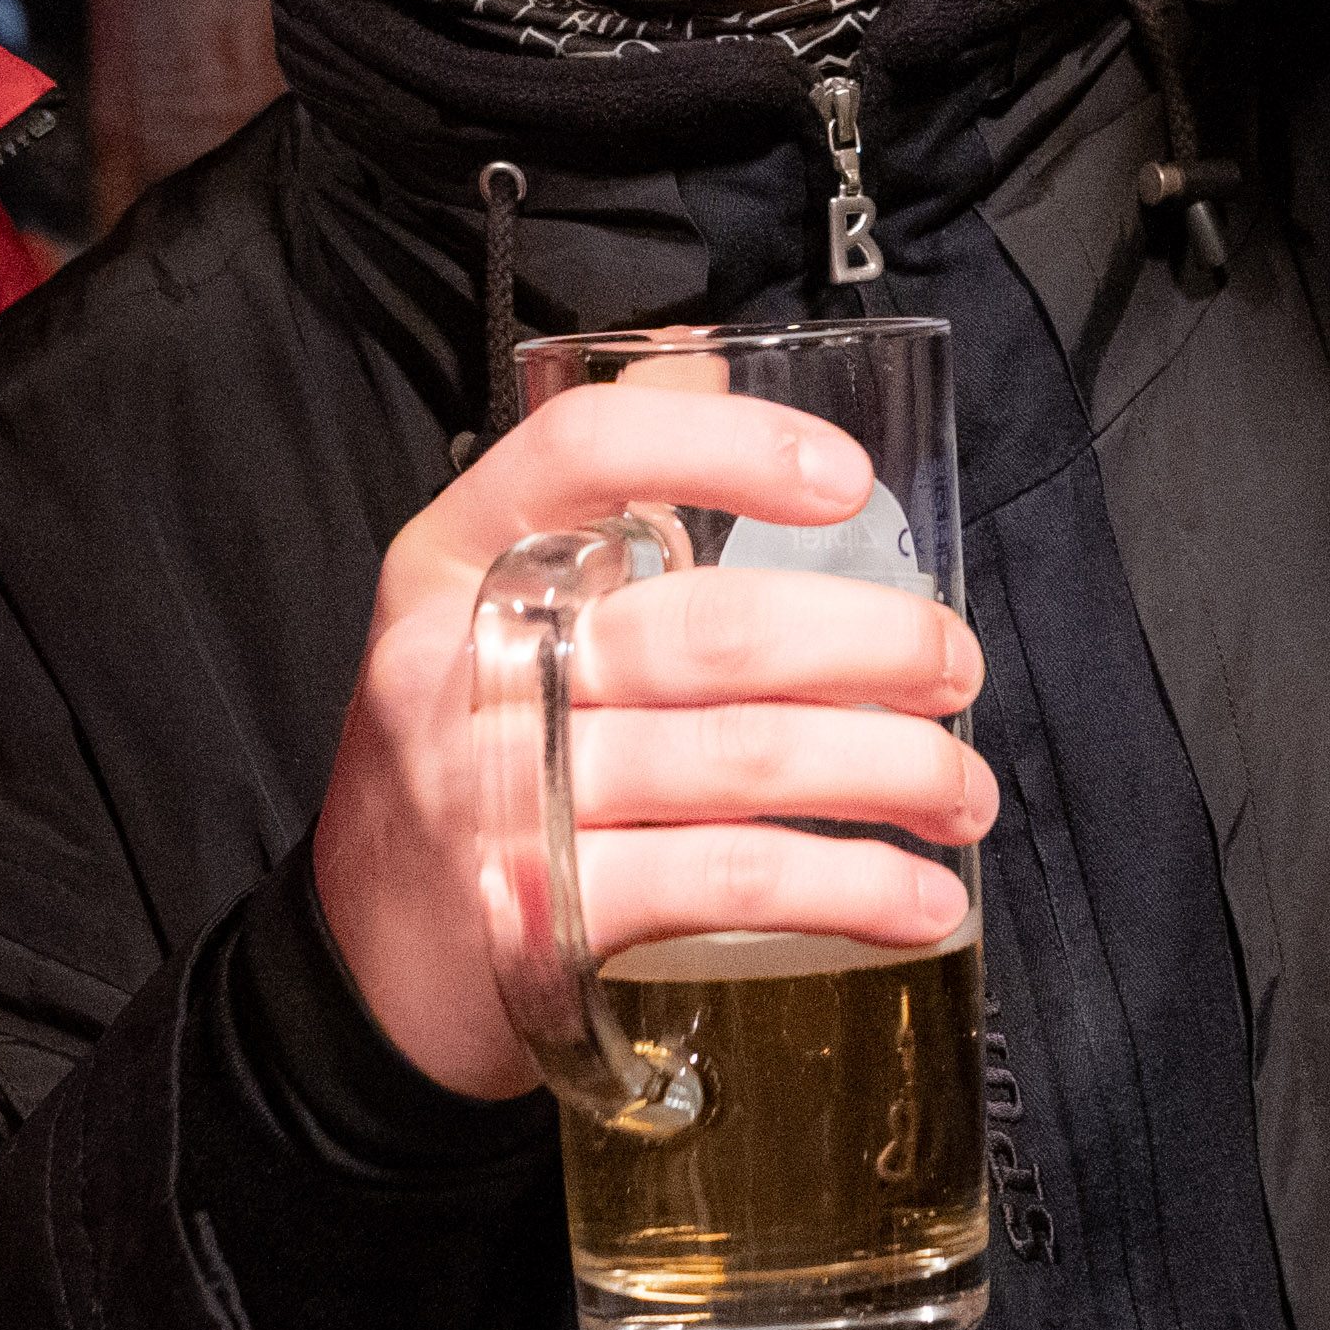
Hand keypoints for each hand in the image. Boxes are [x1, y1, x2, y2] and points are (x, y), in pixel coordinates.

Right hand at [309, 383, 989, 1101]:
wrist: (366, 963)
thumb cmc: (466, 761)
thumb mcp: (488, 611)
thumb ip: (599, 499)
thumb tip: (714, 367)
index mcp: (453, 559)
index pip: (585, 453)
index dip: (728, 447)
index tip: (850, 480)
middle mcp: (463, 667)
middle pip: (709, 627)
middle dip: (874, 644)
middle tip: (956, 668)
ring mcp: (499, 797)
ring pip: (740, 758)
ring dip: (890, 774)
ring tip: (963, 795)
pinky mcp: (542, 917)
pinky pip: (729, 879)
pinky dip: (849, 887)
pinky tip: (918, 899)